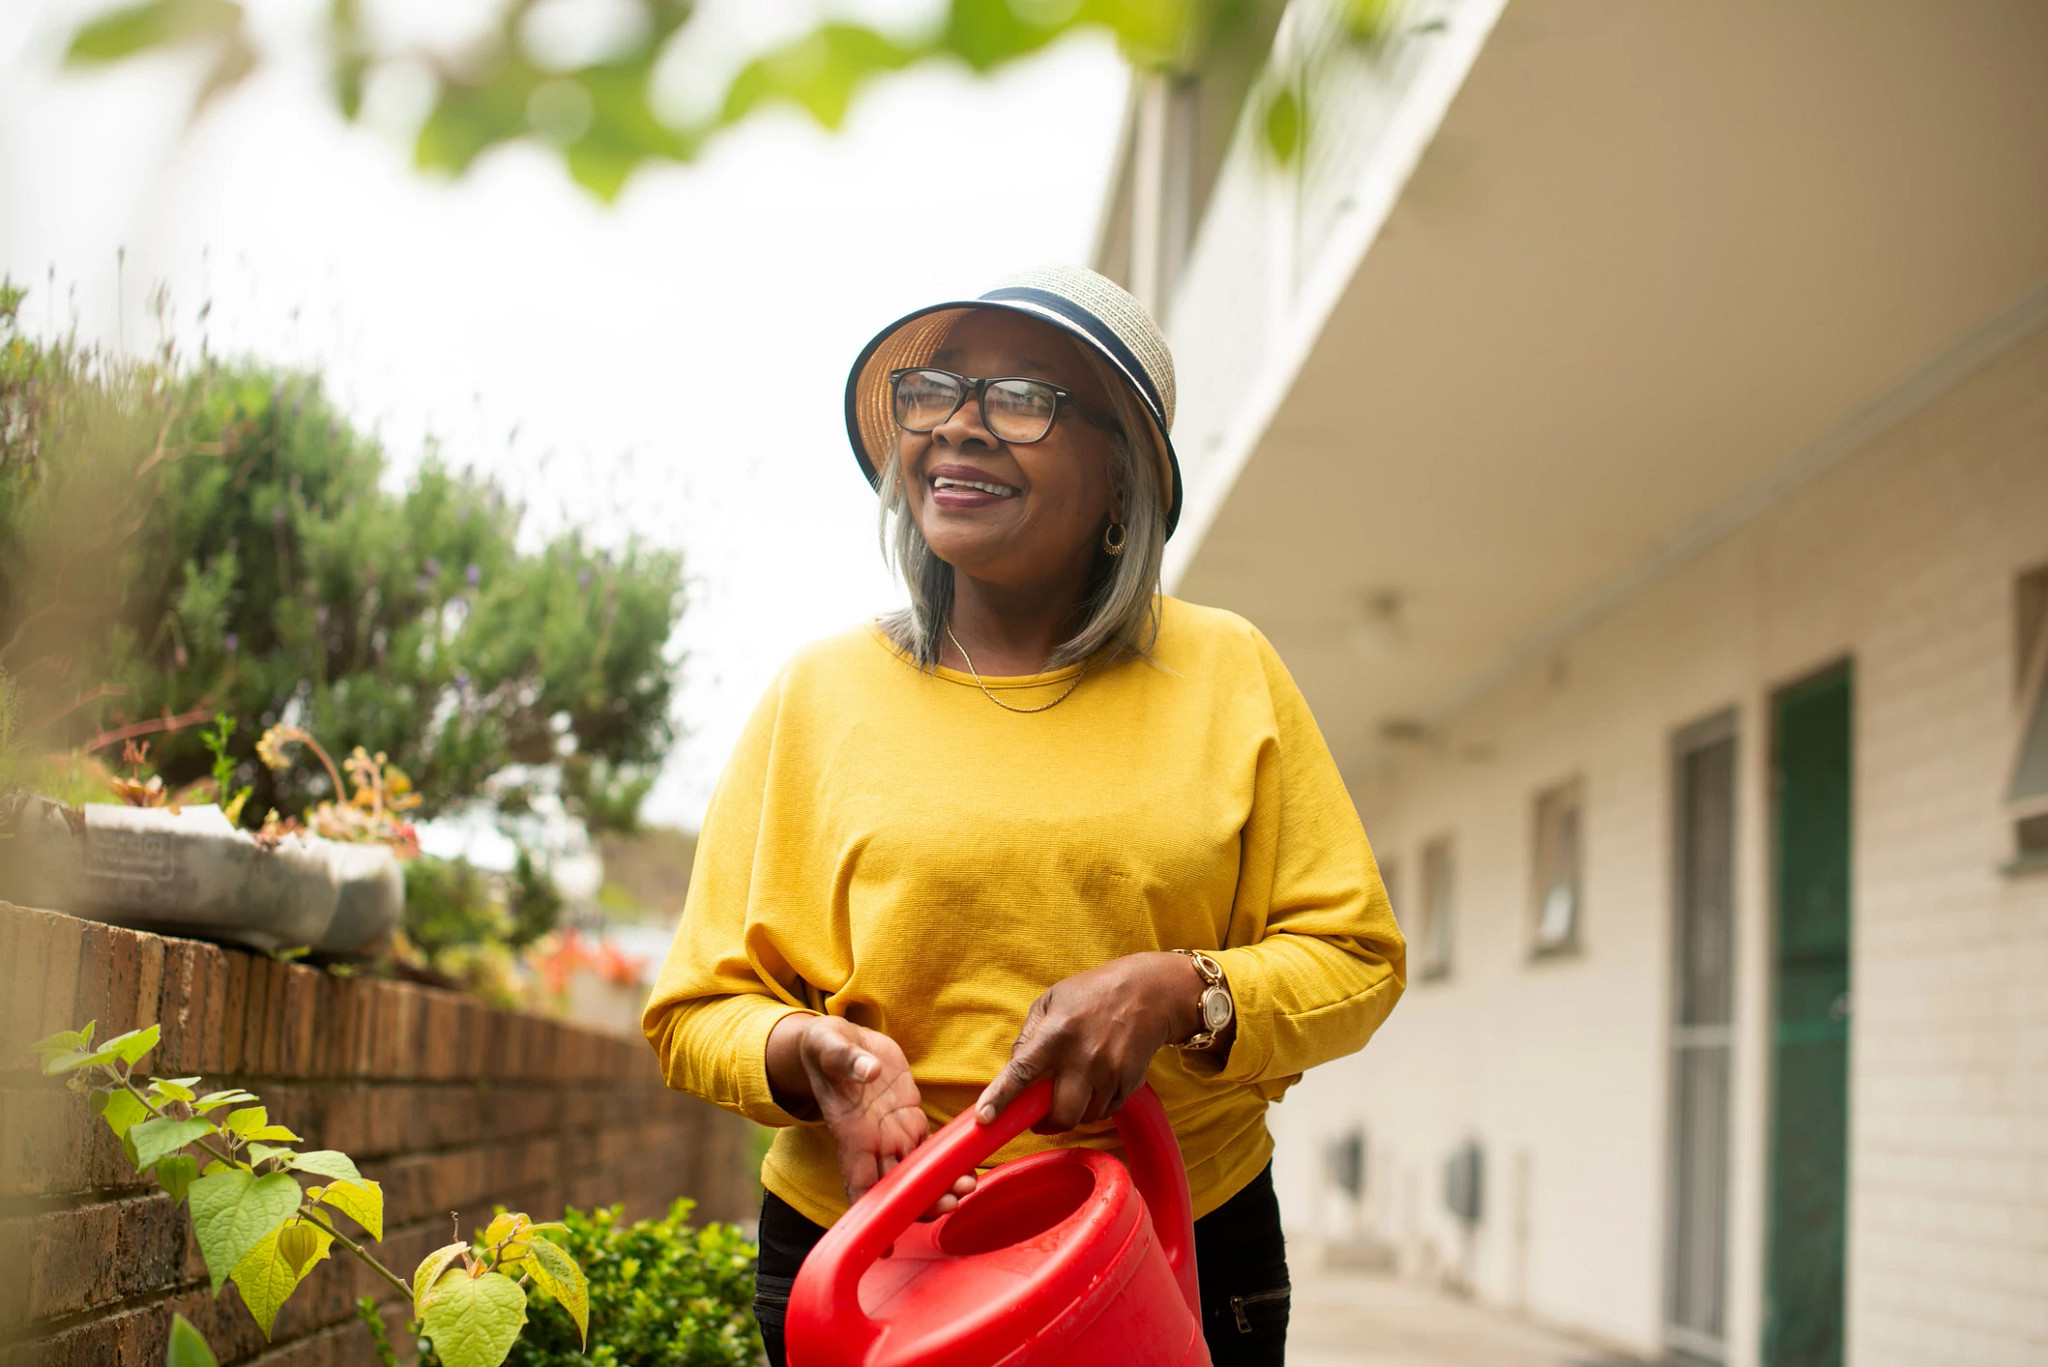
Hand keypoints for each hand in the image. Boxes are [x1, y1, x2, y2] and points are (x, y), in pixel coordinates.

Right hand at [765, 1015, 974, 1212]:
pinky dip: (949, 1162)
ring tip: (969, 1186)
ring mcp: (892, 1133)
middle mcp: (872, 1142)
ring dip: (940, 1186)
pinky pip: (931, 1148)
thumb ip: (847, 1060)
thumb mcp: (829, 1046)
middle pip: (896, 1187)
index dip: (872, 1215)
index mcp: (851, 1133)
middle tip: (950, 1202)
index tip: (886, 1243)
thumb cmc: (825, 1048)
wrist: (839, 1040)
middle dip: (921, 1202)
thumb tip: (868, 1071)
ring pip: (918, 1173)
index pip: (858, 1183)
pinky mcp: (909, 1118)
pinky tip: (970, 1169)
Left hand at [973, 952, 1206, 1133]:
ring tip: (1073, 1087)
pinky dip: (1095, 1107)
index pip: (1022, 1071)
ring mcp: (1109, 1073)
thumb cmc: (1093, 993)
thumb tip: (1014, 1070)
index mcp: (1056, 1033)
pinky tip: (1096, 1082)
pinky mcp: (1129, 1083)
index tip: (984, 1119)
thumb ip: (1028, 1035)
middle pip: (1060, 1114)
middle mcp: (1083, 1057)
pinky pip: (1105, 1112)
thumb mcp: (1051, 1000)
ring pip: (1083, 1118)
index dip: (1001, 1098)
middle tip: (1041, 1114)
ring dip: (1072, 1112)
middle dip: (1047, 1122)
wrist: (1150, 993)